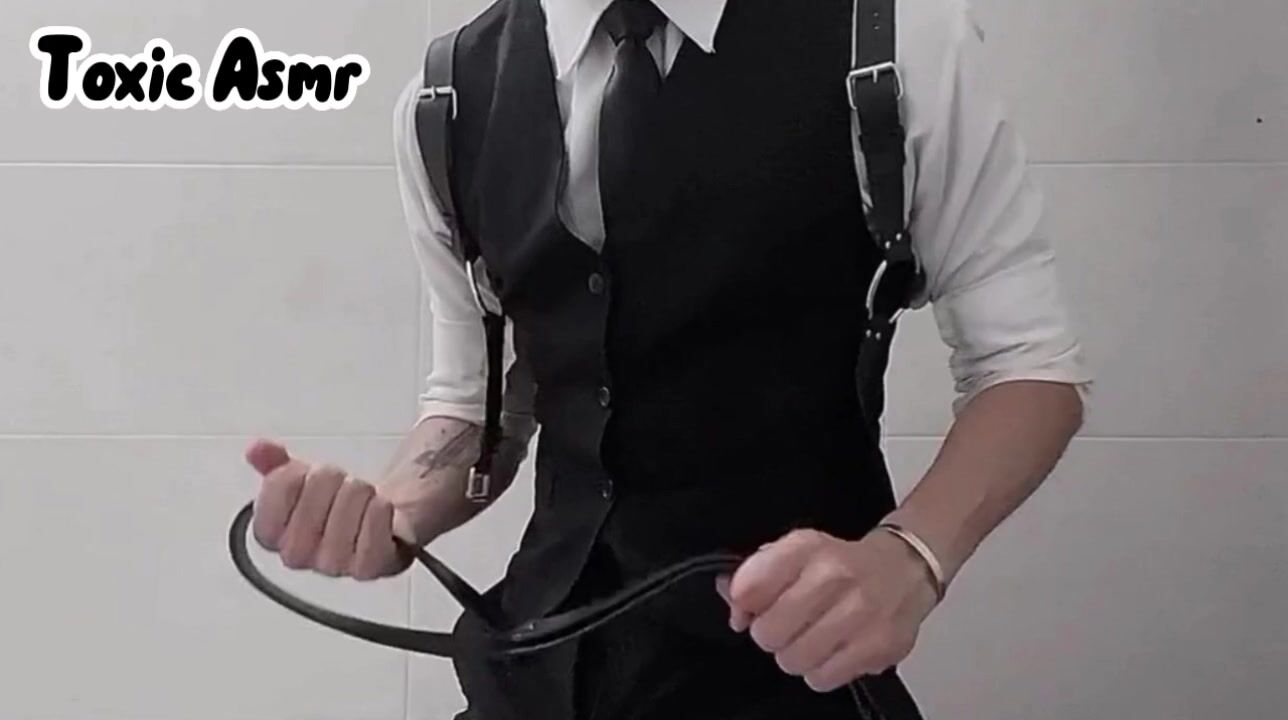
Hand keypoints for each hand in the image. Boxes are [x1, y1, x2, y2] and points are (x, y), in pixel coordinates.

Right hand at [244, 439, 412, 579]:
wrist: (381, 519)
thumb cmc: (337, 503)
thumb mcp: (302, 478)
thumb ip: (274, 463)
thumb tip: (257, 449)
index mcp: (273, 534)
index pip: (272, 501)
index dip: (293, 478)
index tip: (304, 473)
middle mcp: (299, 555)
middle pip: (309, 508)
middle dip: (328, 482)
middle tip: (339, 480)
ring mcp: (334, 565)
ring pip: (343, 521)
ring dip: (358, 494)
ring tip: (362, 493)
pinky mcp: (371, 566)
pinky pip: (372, 539)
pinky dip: (379, 513)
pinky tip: (380, 506)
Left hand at [715, 528, 939, 691]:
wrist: (905, 569)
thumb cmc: (843, 564)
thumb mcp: (796, 552)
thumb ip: (756, 575)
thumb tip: (733, 606)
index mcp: (807, 547)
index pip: (749, 587)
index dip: (743, 605)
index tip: (752, 607)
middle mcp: (834, 576)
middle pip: (767, 633)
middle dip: (771, 634)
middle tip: (787, 626)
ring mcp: (860, 613)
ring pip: (793, 660)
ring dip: (796, 655)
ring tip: (812, 638)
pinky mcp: (878, 646)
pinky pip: (822, 678)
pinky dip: (821, 670)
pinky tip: (833, 650)